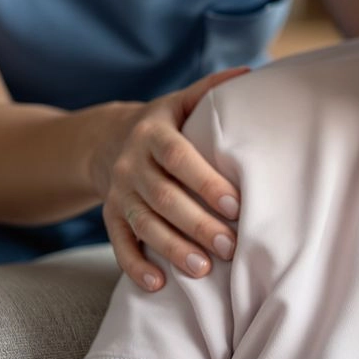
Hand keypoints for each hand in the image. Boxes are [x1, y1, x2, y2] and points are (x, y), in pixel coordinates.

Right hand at [93, 68, 247, 290]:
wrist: (107, 140)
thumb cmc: (163, 123)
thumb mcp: (181, 102)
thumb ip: (211, 89)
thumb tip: (251, 73)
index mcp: (153, 132)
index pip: (178, 158)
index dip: (205, 181)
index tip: (236, 204)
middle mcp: (131, 163)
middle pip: (163, 197)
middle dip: (197, 223)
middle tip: (230, 246)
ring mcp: (118, 192)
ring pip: (144, 224)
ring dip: (172, 249)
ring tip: (203, 271)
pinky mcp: (110, 216)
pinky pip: (119, 244)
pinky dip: (135, 267)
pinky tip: (158, 286)